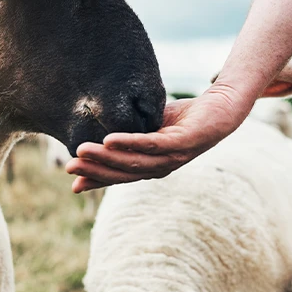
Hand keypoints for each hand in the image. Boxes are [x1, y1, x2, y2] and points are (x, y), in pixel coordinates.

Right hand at [66, 85, 250, 192]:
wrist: (221, 107)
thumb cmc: (185, 118)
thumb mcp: (151, 127)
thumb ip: (130, 134)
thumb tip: (100, 134)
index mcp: (152, 165)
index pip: (120, 176)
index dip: (97, 181)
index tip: (73, 184)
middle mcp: (162, 166)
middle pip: (124, 173)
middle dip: (95, 171)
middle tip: (70, 167)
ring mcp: (173, 157)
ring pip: (134, 162)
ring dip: (106, 159)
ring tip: (82, 152)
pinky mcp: (183, 143)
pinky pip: (152, 145)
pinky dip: (130, 144)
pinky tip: (110, 140)